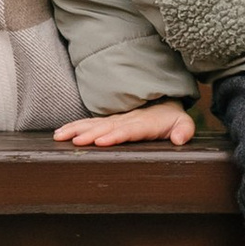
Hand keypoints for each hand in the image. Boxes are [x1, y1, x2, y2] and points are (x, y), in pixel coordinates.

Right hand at [55, 101, 195, 148]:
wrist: (162, 103)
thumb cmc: (171, 118)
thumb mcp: (183, 123)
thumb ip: (184, 130)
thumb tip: (179, 139)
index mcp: (143, 123)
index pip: (128, 130)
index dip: (115, 136)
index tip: (101, 141)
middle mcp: (126, 120)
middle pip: (106, 127)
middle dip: (90, 134)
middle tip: (75, 142)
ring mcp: (115, 120)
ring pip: (93, 124)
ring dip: (76, 130)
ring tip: (60, 137)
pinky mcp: (108, 122)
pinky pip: (89, 123)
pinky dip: (74, 127)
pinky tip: (60, 133)